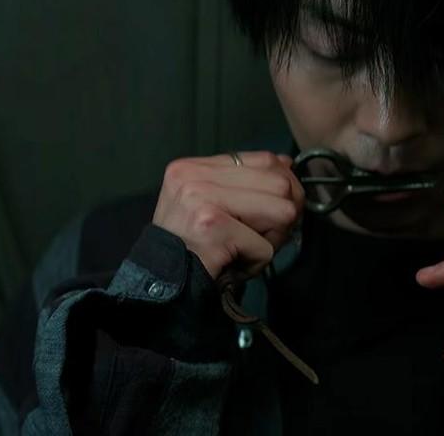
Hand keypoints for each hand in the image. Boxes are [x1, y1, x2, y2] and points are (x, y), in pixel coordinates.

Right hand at [153, 151, 304, 279]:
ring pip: (281, 211)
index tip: (282, 210)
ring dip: (272, 240)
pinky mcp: (212, 226)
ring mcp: (202, 198)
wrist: (157, 284)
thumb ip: (245, 184)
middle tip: (262, 238)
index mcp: (194, 167)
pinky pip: (264, 247)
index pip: (264, 160)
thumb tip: (287, 164)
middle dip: (284, 216)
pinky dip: (255, 263)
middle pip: (279, 184)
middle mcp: (195, 176)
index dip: (284, 186)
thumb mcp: (211, 205)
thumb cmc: (187, 248)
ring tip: (245, 251)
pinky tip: (231, 265)